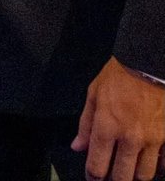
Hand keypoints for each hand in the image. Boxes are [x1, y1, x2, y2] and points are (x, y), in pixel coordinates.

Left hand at [71, 57, 164, 180]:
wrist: (147, 64)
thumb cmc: (117, 77)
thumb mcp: (93, 94)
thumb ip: (85, 124)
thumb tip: (78, 147)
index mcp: (107, 127)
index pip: (97, 166)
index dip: (93, 177)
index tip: (92, 177)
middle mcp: (129, 139)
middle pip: (122, 177)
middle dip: (114, 180)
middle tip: (111, 176)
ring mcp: (151, 141)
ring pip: (144, 176)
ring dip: (135, 176)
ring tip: (129, 171)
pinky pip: (163, 164)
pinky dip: (157, 167)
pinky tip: (150, 162)